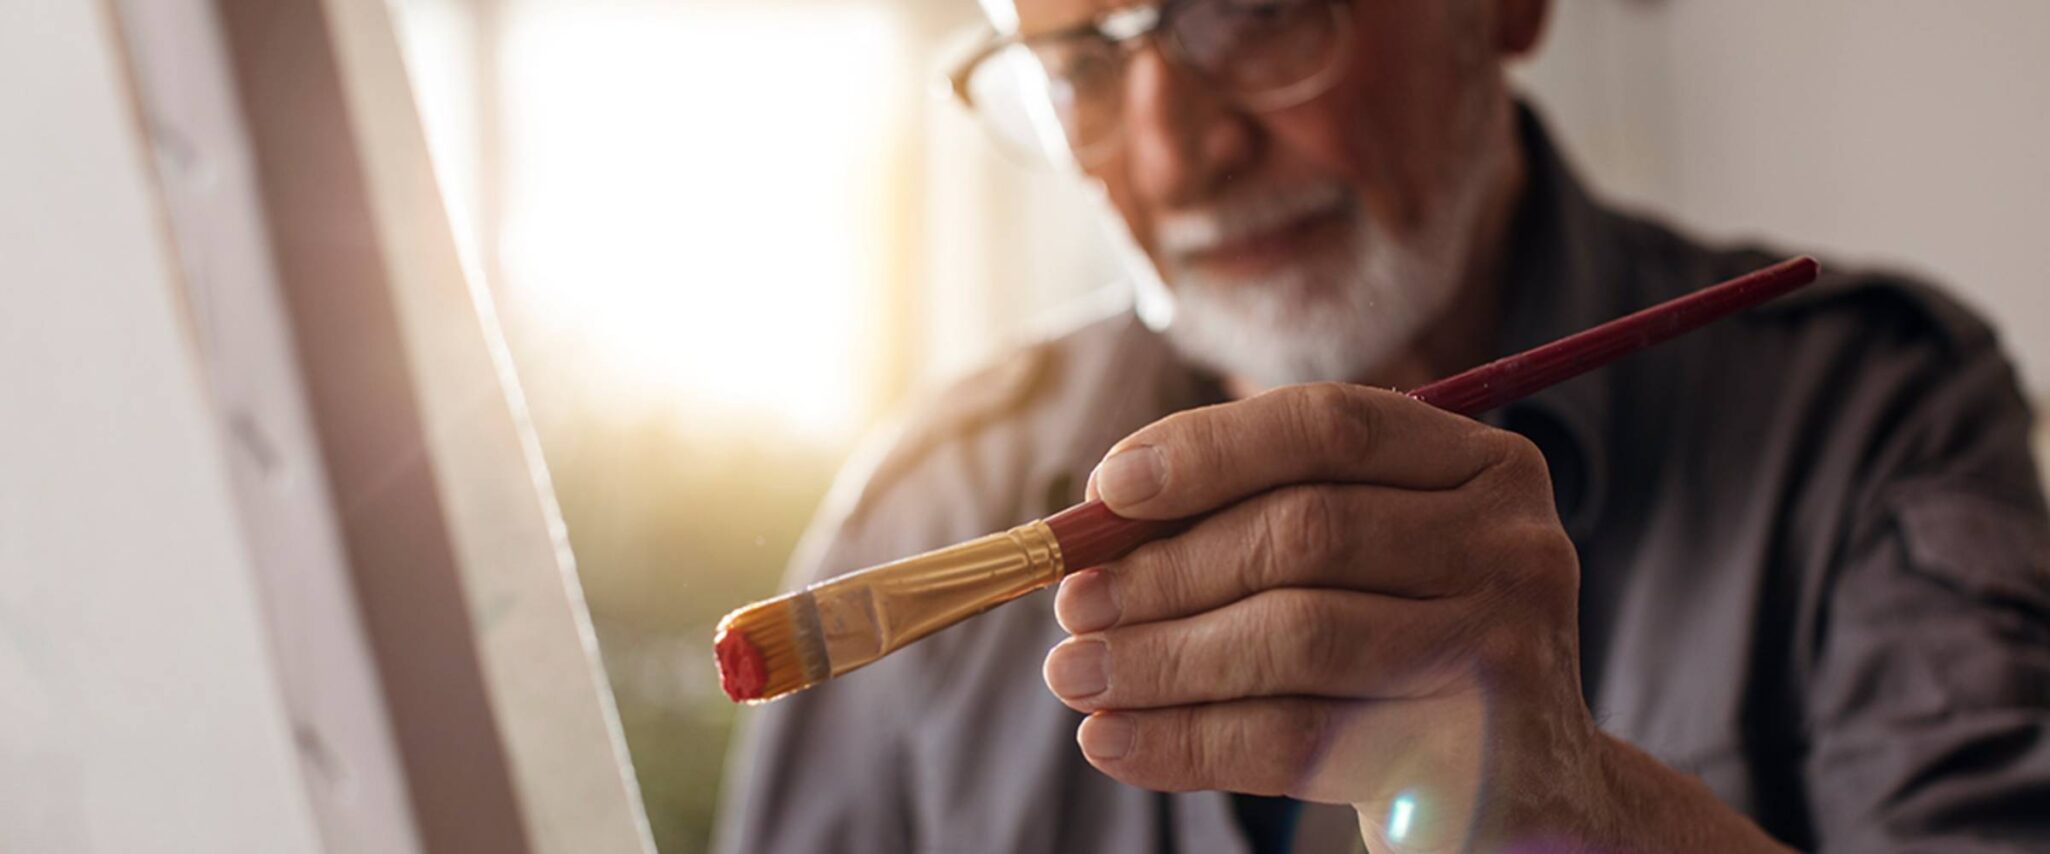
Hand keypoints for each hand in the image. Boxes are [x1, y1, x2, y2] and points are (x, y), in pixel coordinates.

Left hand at [1042, 384, 1784, 850]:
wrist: (1532, 796)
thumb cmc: (1410, 655)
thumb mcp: (1366, 567)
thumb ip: (1261, 521)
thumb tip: (1094, 524)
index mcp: (1487, 468)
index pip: (1331, 425)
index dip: (1207, 448)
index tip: (1105, 489)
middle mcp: (1514, 546)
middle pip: (1305, 531)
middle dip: (1166, 569)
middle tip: (1070, 605)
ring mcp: (1505, 651)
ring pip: (1294, 635)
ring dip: (1161, 658)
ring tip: (1073, 675)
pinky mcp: (1469, 757)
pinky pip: (1298, 738)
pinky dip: (1187, 741)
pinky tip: (1114, 742)